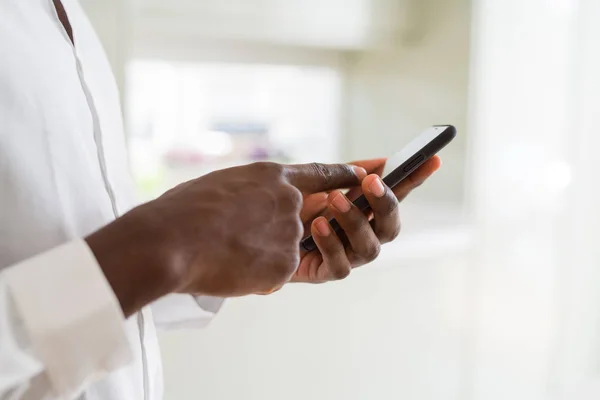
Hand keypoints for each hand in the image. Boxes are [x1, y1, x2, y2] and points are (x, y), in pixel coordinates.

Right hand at [86, 162, 364, 315]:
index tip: (364, 173)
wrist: (169, 240)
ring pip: (287, 247)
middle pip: (305, 217)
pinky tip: (230, 267)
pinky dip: (255, 272)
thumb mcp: (222, 186)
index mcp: (271, 177)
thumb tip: (255, 208)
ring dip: (259, 252)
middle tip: (263, 233)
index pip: (320, 173)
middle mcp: (290, 201)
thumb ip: (251, 194)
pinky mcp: (286, 264)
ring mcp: (291, 233)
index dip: (343, 173)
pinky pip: (276, 270)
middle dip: (292, 226)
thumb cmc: (181, 211)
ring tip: (227, 249)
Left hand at [292, 156, 441, 283]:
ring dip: (356, 222)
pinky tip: (315, 226)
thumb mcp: (312, 184)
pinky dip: (331, 243)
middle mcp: (360, 235)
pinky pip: (341, 266)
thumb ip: (342, 174)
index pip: (395, 195)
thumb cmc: (286, 207)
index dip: (415, 180)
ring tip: (333, 201)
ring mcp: (346, 256)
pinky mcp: (326, 273)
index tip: (432, 159)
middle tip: (370, 182)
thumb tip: (377, 163)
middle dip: (385, 204)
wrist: (252, 229)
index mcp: (361, 211)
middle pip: (391, 227)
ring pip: (371, 249)